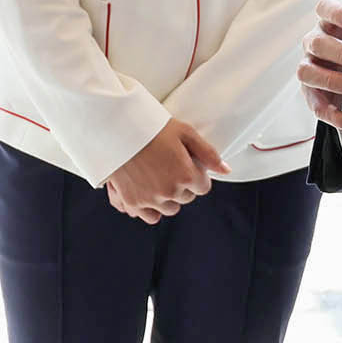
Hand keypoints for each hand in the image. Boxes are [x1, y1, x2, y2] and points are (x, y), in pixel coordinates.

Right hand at [104, 120, 227, 224]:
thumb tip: (225, 169)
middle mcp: (169, 191)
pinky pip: (148, 216)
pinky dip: (148, 208)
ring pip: (169, 209)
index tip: (186, 166)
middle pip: (186, 198)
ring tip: (157, 178)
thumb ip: (208, 153)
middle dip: (181, 185)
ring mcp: (150, 199)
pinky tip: (146, 192)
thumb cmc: (150, 126)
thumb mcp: (185, 132)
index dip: (195, 175)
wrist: (116, 128)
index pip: (203, 187)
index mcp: (186, 174)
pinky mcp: (132, 202)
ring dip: (167, 198)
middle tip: (169, 167)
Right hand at [298, 0, 341, 133]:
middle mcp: (314, 43)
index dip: (335, 12)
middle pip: (318, 42)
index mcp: (330, 23)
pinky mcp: (311, 95)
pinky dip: (336, 116)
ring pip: (309, 72)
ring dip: (333, 81)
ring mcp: (309, 68)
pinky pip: (317, 107)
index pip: (324, 8)